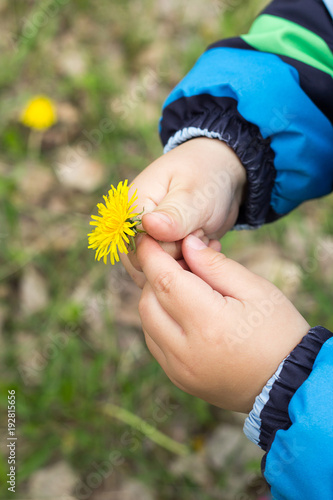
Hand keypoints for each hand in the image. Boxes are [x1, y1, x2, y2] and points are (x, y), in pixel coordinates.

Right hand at [121, 138, 245, 286]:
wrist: (220, 175)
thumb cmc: (207, 176)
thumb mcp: (196, 193)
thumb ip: (174, 214)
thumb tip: (148, 225)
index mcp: (131, 208)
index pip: (141, 249)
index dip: (173, 249)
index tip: (196, 230)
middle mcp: (131, 227)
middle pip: (148, 264)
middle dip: (182, 255)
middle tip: (201, 230)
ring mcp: (144, 241)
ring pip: (159, 272)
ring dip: (188, 261)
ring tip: (203, 235)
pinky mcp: (158, 251)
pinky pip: (169, 272)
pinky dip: (191, 264)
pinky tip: (204, 244)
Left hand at [137, 234, 309, 412]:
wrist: (289, 384)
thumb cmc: (279, 332)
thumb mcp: (256, 289)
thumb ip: (216, 265)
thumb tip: (187, 244)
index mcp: (209, 324)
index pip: (164, 280)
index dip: (150, 254)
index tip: (148, 237)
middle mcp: (186, 350)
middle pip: (148, 301)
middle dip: (155, 275)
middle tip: (179, 261)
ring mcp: (179, 369)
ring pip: (147, 322)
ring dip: (155, 297)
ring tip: (183, 285)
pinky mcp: (179, 378)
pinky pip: (155, 341)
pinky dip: (159, 319)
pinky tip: (181, 310)